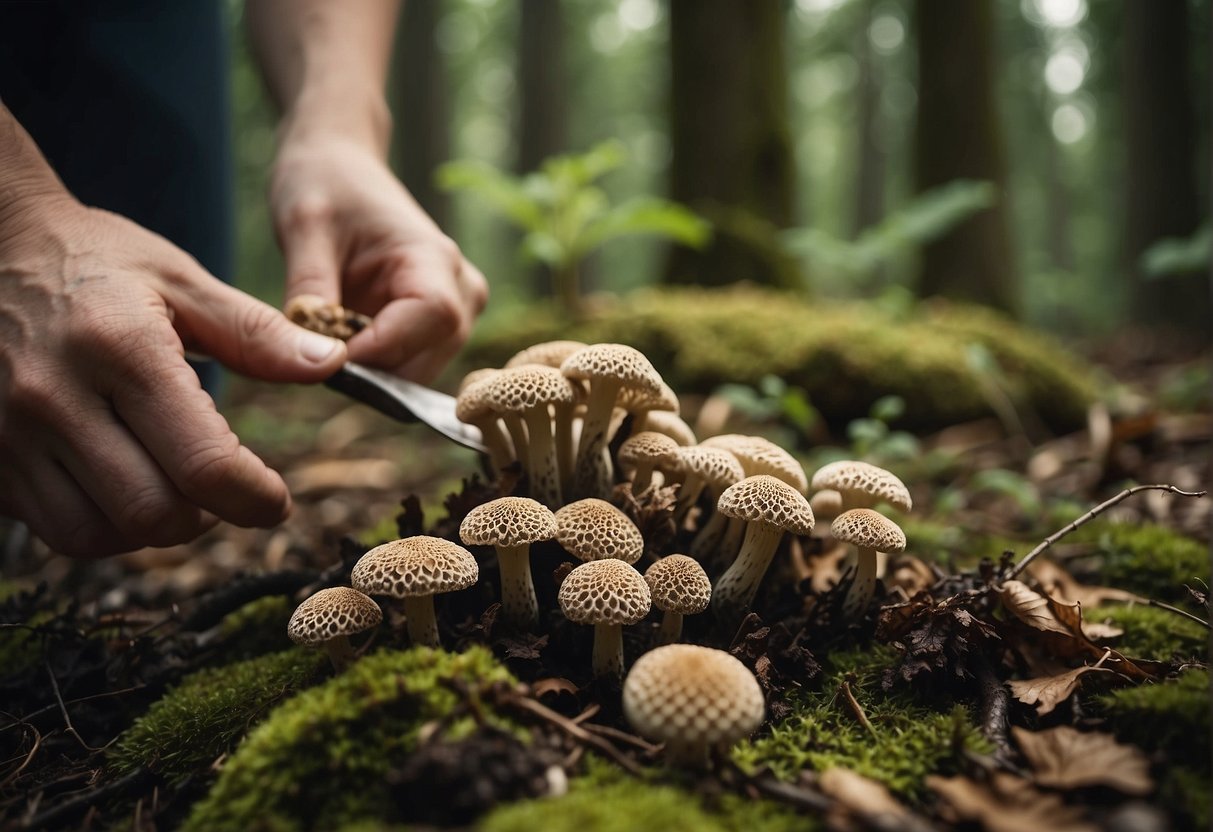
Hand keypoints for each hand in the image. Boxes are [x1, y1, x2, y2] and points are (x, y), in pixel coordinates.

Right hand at [0, 196, 347, 556]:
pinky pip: (57, 530)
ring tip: (179, 489)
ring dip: (157, 528)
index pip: (203, 463)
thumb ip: (257, 332)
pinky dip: (106, 528)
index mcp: (121, 349)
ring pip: (101, 534)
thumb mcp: (182, 280)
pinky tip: (128, 488)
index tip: (276, 500)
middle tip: (228, 490)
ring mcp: (11, 433)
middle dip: (210, 517)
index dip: (254, 497)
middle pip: (154, 513)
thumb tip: (330, 365)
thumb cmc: (96, 260)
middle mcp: (56, 397)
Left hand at [271, 135, 487, 382]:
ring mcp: (455, 313)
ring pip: (418, 374)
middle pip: (428, 358)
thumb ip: (310, 291)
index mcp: (434, 257)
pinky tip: (341, 340)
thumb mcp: (304, 227)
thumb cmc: (324, 184)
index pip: (432, 320)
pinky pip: (408, 368)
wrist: (339, 167)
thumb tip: (312, 354)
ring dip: (369, 372)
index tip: (321, 353)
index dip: (380, 348)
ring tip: (324, 339)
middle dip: (369, 369)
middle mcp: (460, 289)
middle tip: (311, 351)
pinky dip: (373, 368)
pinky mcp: (437, 329)